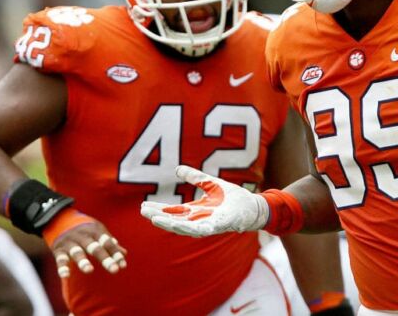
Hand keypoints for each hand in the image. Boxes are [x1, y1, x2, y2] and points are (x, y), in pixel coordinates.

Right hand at [43, 208, 127, 278]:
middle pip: (95, 248)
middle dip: (105, 259)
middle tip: (114, 270)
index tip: (123, 265)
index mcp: (95, 231)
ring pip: (77, 252)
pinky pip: (60, 259)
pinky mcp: (58, 250)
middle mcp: (83, 236)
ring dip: (83, 261)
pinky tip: (65, 275)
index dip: (115, 253)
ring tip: (89, 270)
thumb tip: (124, 253)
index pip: (107, 243)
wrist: (60, 219)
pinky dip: (62, 267)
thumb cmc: (85, 230)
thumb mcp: (97, 232)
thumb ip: (109, 243)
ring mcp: (70, 243)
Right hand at [140, 165, 269, 236]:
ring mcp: (209, 224)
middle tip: (143, 212)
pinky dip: (191, 228)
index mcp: (197, 211)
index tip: (143, 206)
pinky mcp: (220, 225)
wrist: (254, 206)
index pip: (173, 211)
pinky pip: (203, 229)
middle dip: (159, 217)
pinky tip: (179, 225)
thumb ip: (196, 178)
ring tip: (155, 219)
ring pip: (185, 228)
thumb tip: (177, 169)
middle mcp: (200, 220)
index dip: (158, 209)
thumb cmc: (234, 197)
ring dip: (170, 224)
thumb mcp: (211, 184)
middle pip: (175, 220)